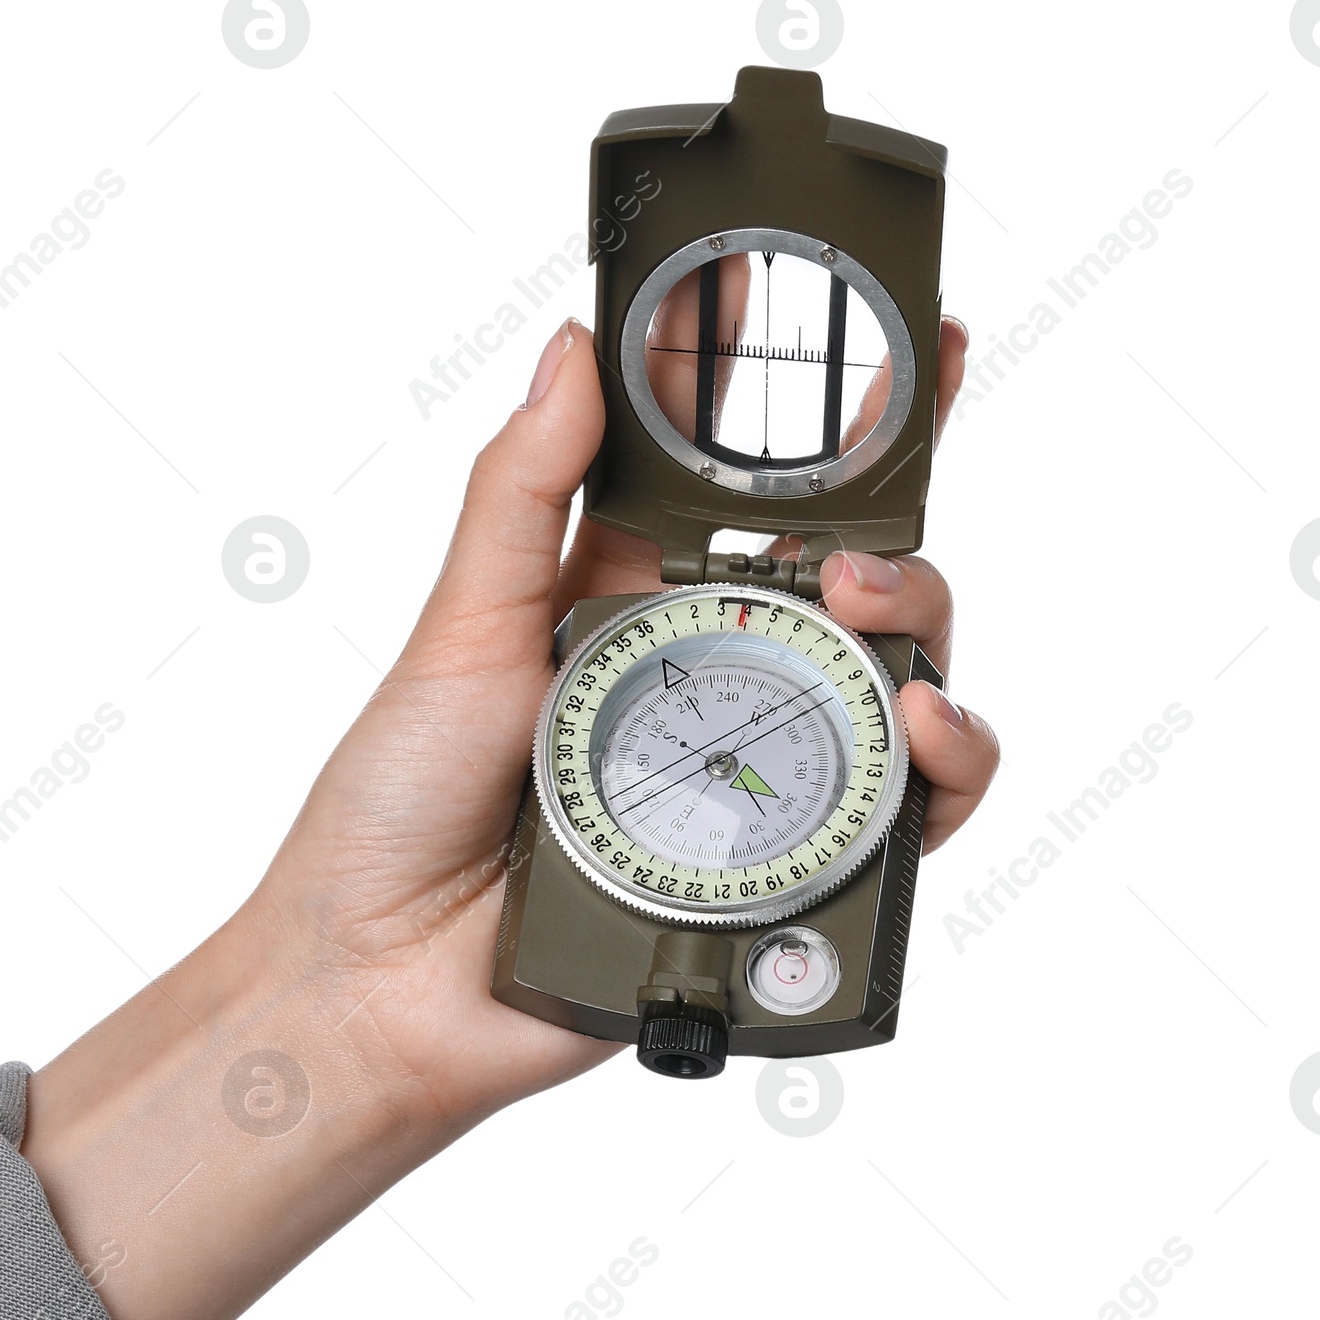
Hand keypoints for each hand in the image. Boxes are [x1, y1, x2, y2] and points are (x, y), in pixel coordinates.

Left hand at [26, 313, 997, 1319]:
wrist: (379, 984)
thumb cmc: (397, 807)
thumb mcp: (460, 631)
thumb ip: (521, 495)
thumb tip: (572, 349)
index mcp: (636, 608)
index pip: (754, 495)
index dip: (828, 419)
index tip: (902, 335)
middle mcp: (710, 685)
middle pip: (855, 589)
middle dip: (894, 540)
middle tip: (855, 551)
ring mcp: (753, 780)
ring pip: (898, 692)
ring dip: (925, 643)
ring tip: (885, 636)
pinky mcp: (782, 876)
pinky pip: (902, 822)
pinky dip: (940, 778)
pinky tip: (919, 744)